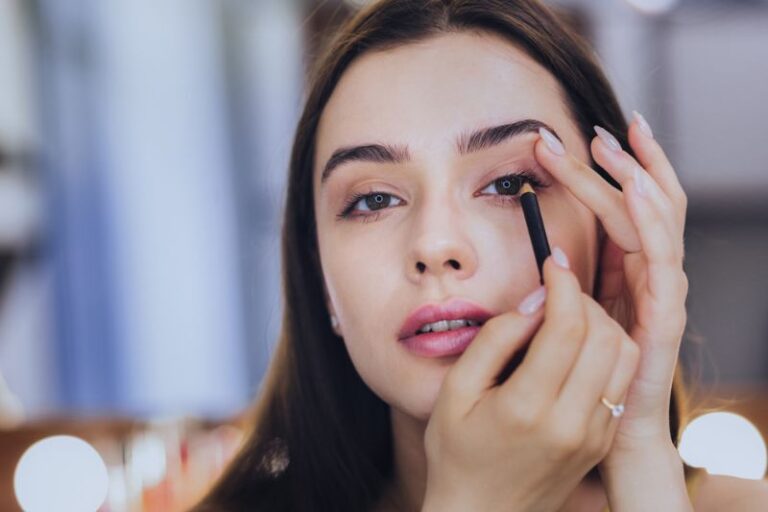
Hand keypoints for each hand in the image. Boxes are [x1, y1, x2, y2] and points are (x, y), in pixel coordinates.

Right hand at [421, 252, 639, 511]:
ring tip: (569, 316)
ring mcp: (593, 435)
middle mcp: (571, 422)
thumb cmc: (458, 454)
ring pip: (625, 356)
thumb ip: (494, 340)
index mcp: (528, 407)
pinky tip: (578, 347)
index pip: (568, 327)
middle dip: (585, 299)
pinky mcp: (602, 441)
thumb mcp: (455, 392)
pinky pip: (621, 381)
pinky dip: (607, 351)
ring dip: (602, 323)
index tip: (554, 263)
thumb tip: (534, 303)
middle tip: (557, 290)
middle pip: (606, 336)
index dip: (565, 284)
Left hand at [534, 113, 688, 453]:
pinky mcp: (663, 316)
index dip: (614, 168)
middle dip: (625, 163)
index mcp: (630, 268)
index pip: (629, 205)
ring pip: (658, 222)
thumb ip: (573, 278)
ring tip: (618, 145)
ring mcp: (662, 292)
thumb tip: (551, 244)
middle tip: (597, 129)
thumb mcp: (574, 311)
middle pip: (645, 203)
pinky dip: (649, 223)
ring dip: (638, 179)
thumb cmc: (586, 367)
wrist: (606, 427)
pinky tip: (635, 192)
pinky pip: (661, 262)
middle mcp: (651, 273)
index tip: (587, 135)